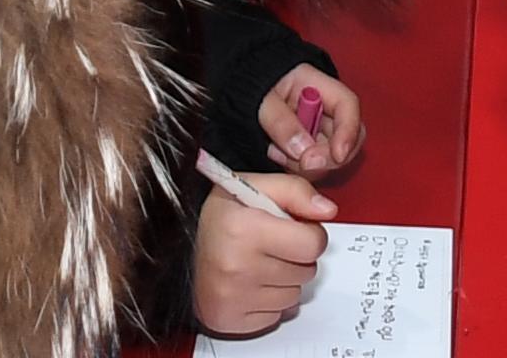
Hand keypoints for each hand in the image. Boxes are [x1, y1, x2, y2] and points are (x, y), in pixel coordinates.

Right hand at [192, 171, 333, 338]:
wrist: (178, 248)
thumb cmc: (220, 218)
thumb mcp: (254, 187)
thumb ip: (295, 190)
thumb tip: (327, 211)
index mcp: (244, 227)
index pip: (313, 243)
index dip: (309, 233)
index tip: (294, 228)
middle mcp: (237, 265)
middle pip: (307, 271)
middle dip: (296, 256)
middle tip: (272, 244)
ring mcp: (233, 297)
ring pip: (295, 295)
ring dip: (285, 279)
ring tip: (259, 262)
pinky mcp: (231, 319)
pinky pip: (277, 314)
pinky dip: (270, 300)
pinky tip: (251, 283)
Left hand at [258, 66, 364, 176]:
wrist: (238, 91)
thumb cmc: (249, 84)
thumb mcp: (260, 99)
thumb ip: (280, 121)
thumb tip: (303, 149)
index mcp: (317, 85)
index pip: (347, 105)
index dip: (348, 131)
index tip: (338, 155)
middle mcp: (324, 109)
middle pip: (346, 137)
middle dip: (329, 157)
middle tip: (304, 163)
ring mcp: (317, 130)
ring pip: (330, 157)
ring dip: (306, 164)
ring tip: (274, 150)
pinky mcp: (307, 147)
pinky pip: (312, 166)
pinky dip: (295, 167)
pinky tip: (275, 154)